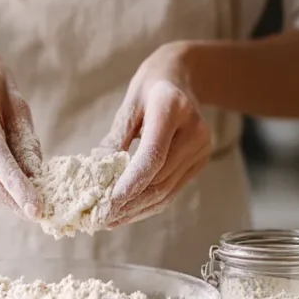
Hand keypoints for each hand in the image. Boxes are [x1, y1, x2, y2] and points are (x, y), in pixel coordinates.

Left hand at [99, 42, 211, 227]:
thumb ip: (115, 138)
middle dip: (129, 204)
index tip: (108, 203)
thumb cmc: (150, 87)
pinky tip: (128, 212)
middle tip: (100, 219)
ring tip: (109, 220)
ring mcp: (202, 148)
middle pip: (160, 179)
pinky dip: (149, 204)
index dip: (131, 183)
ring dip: (137, 210)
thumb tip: (96, 172)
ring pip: (166, 191)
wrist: (182, 77)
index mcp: (173, 108)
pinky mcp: (201, 161)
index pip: (153, 155)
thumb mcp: (129, 104)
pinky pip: (173, 190)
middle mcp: (194, 131)